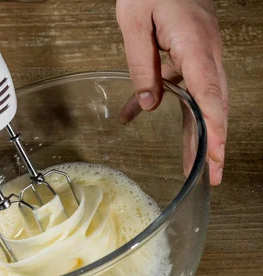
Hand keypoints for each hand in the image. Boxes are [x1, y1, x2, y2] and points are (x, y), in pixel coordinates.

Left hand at [116, 0, 227, 184]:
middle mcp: (205, 51)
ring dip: (196, 132)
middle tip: (212, 177)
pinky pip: (184, 83)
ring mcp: (202, 51)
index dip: (214, 129)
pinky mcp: (191, 50)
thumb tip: (149, 106)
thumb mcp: (133, 23)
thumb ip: (142, 65)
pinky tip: (140, 112)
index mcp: (194, 44)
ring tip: (190, 164)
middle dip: (213, 143)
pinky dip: (167, 101)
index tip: (215, 157)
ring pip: (202, 100)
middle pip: (213, 104)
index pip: (208, 94)